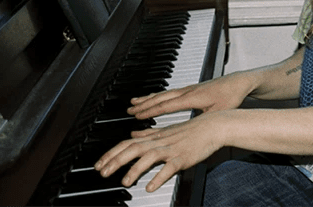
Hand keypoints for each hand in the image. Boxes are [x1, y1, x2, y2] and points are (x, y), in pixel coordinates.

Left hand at [94, 110, 226, 191]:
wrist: (213, 126)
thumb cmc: (192, 129)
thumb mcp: (167, 130)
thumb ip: (149, 133)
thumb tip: (133, 133)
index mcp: (155, 136)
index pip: (128, 143)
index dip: (112, 153)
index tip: (99, 164)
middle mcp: (160, 141)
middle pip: (133, 148)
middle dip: (116, 160)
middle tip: (102, 173)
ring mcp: (172, 149)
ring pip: (149, 156)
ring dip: (135, 169)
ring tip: (125, 181)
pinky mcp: (184, 157)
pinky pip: (170, 167)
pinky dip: (159, 176)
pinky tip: (151, 187)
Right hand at [127, 72, 253, 119]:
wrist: (239, 82)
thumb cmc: (231, 96)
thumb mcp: (218, 112)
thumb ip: (203, 120)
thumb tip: (192, 130)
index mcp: (192, 98)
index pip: (167, 105)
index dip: (151, 111)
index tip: (137, 115)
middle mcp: (188, 91)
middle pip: (161, 97)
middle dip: (144, 103)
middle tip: (129, 109)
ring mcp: (189, 88)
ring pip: (164, 93)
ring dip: (149, 97)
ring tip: (135, 101)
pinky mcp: (192, 88)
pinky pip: (171, 92)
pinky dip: (159, 95)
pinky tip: (155, 97)